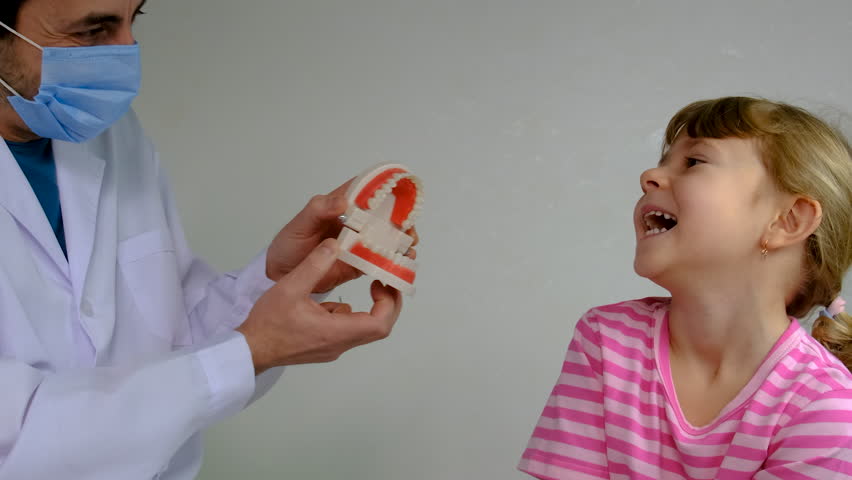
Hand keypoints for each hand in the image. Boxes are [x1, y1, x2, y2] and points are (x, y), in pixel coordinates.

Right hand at [239, 238, 402, 373]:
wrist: (249, 350)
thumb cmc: (268, 323)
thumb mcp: (290, 287)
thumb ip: (314, 265)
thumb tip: (335, 244)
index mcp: (336, 331)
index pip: (380, 323)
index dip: (389, 302)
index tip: (383, 281)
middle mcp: (339, 344)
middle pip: (378, 328)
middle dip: (386, 303)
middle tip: (381, 281)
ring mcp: (331, 348)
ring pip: (362, 329)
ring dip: (369, 308)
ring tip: (365, 285)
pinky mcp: (322, 347)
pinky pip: (346, 331)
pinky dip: (347, 314)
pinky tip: (330, 301)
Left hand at [266, 179, 418, 293]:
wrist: (280, 276)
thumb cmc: (288, 245)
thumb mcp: (300, 224)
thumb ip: (319, 210)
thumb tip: (344, 201)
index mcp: (339, 206)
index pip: (366, 189)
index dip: (385, 186)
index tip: (403, 189)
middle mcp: (353, 222)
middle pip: (383, 215)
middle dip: (401, 219)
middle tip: (409, 230)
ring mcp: (357, 243)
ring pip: (386, 238)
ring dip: (400, 241)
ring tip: (408, 249)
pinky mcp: (358, 264)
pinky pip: (379, 260)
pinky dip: (392, 262)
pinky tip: (401, 264)